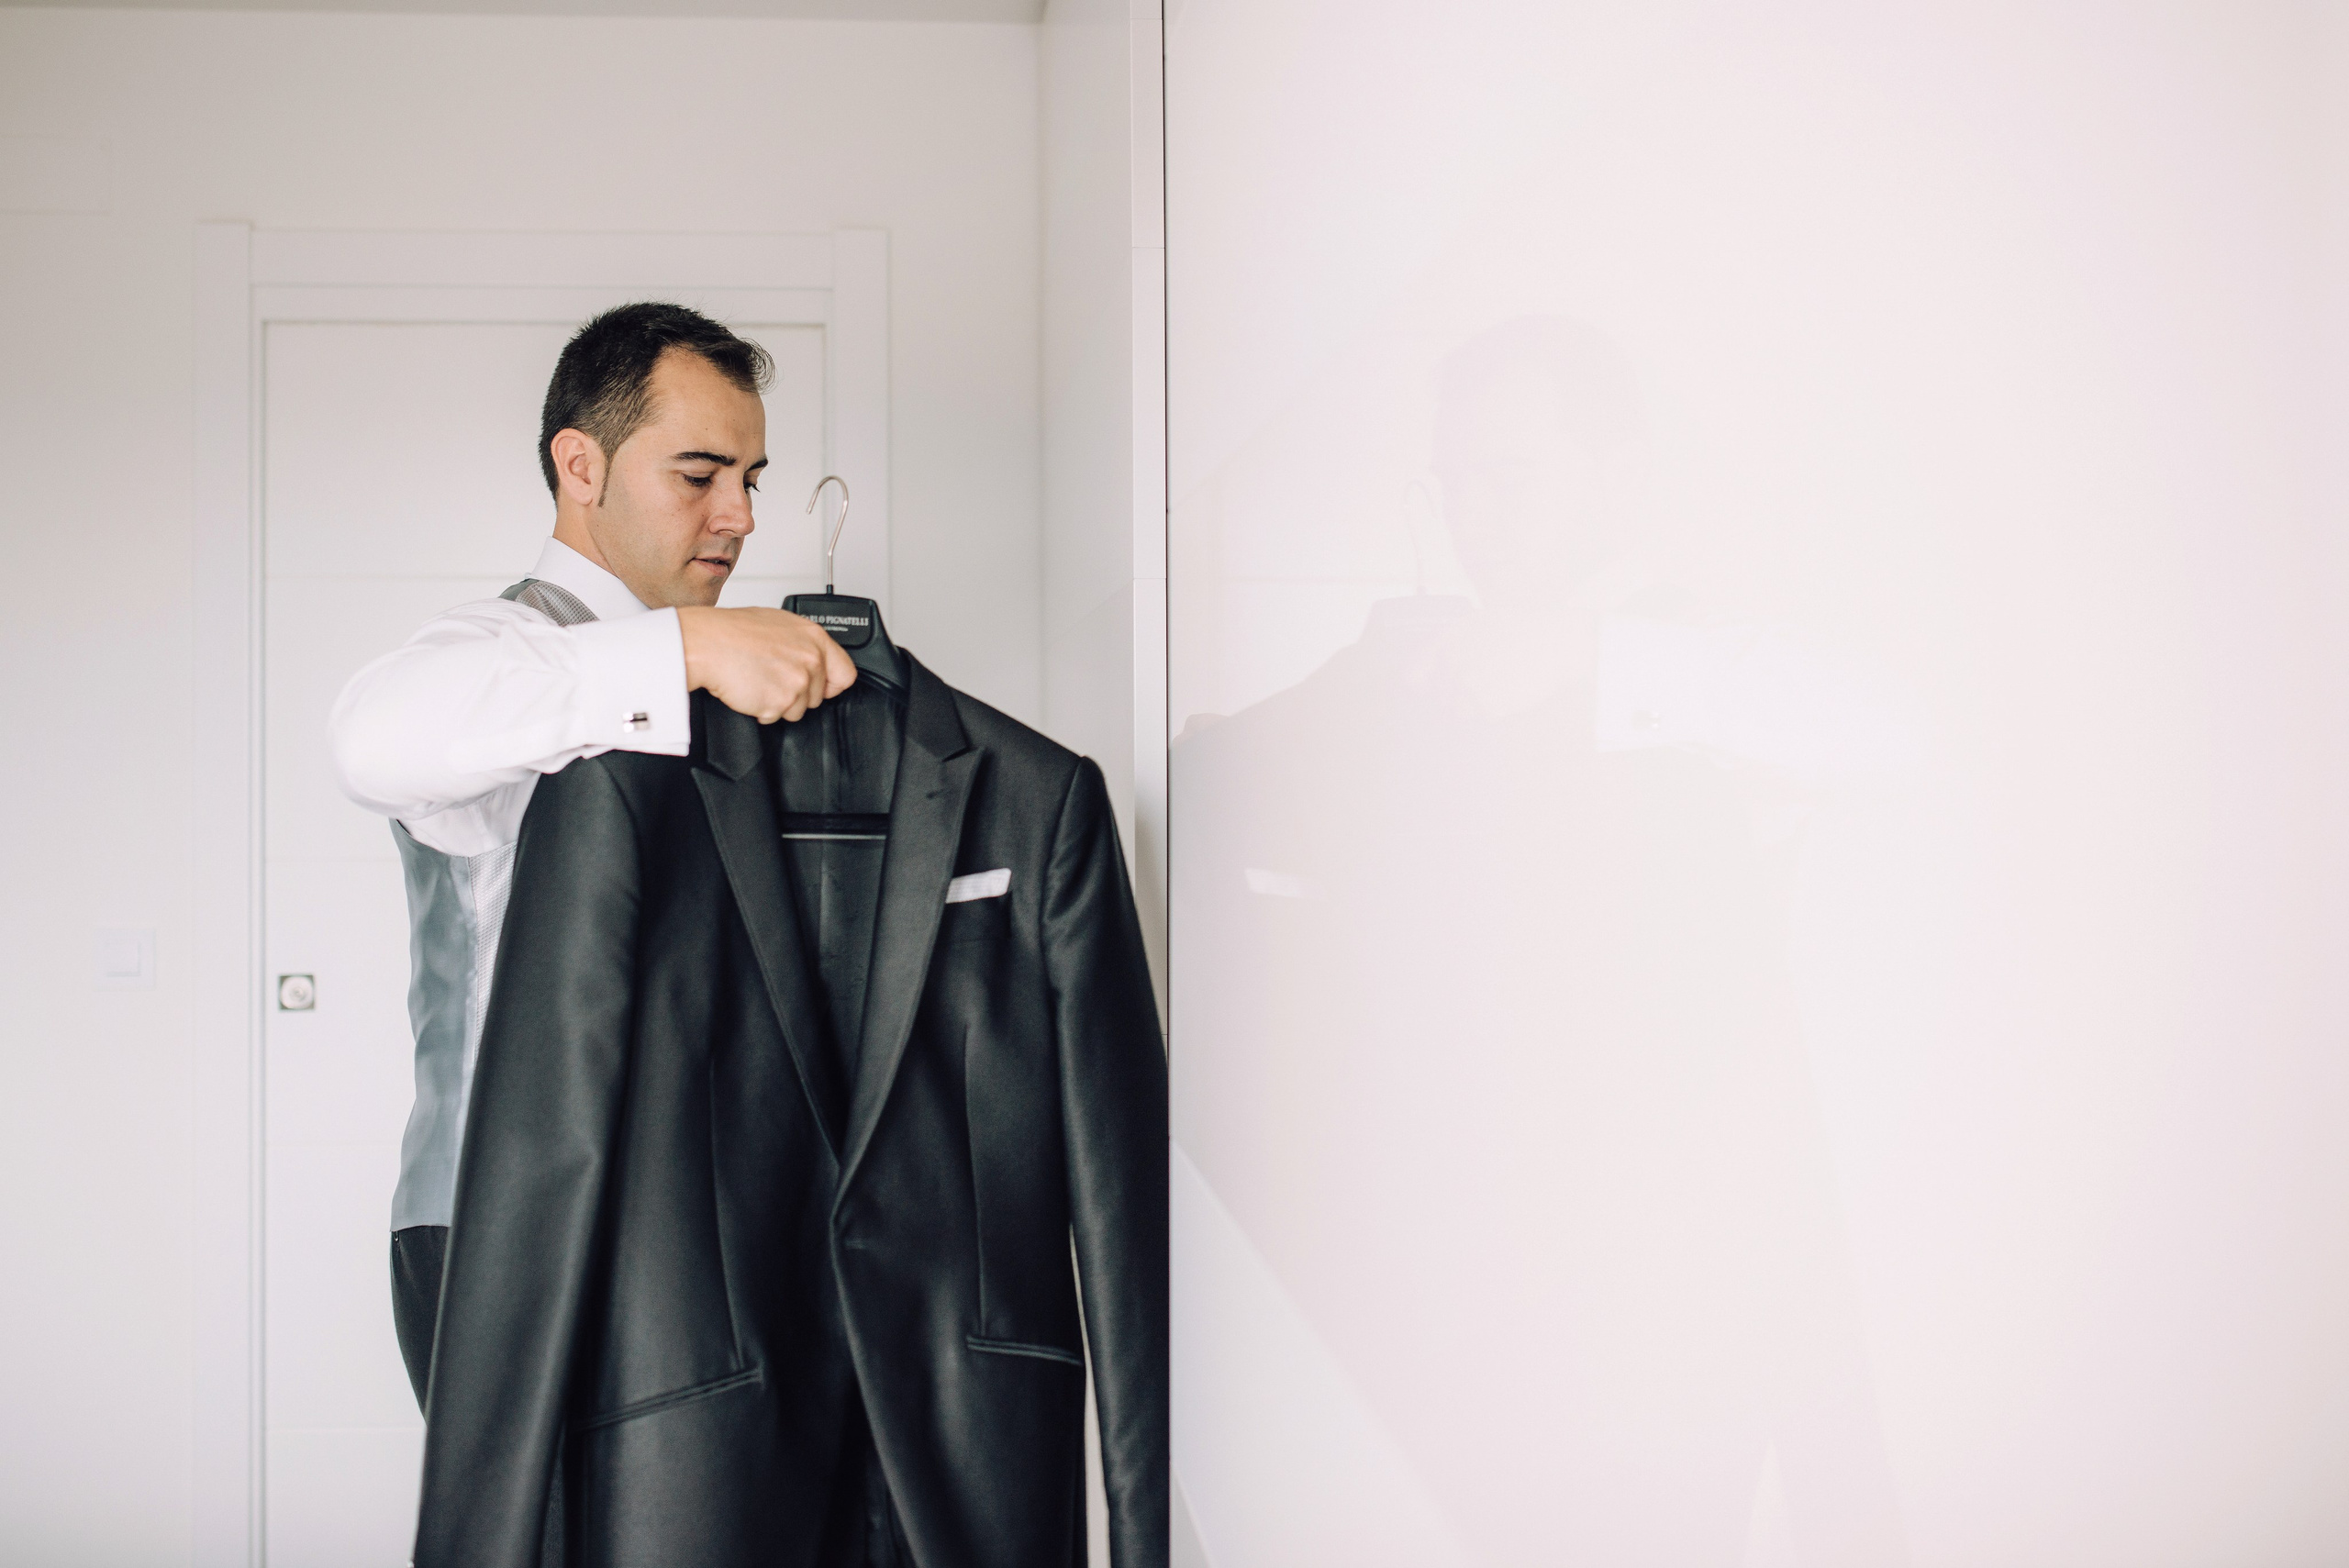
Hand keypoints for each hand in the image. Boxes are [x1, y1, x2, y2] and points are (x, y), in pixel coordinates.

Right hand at [678, 607, 857, 722]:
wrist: (706, 643)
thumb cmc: (732, 631)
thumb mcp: (779, 623)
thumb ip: (803, 643)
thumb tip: (814, 658)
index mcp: (814, 638)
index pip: (845, 673)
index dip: (831, 684)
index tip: (822, 686)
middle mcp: (811, 659)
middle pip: (818, 696)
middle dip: (797, 694)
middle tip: (773, 677)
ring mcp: (798, 682)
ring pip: (797, 710)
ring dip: (779, 703)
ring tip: (759, 680)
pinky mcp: (780, 702)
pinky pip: (776, 717)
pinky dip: (761, 710)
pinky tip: (750, 689)